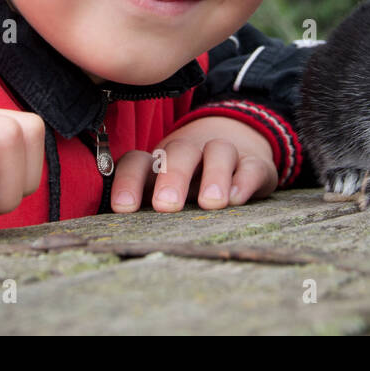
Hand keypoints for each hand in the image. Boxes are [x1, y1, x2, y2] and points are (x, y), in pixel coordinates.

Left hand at [109, 115, 277, 213]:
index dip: (128, 180)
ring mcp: (224, 154)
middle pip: (179, 152)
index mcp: (161, 160)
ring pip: (218, 151)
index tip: (123, 208)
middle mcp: (190, 152)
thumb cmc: (191, 177)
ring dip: (213, 175)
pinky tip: (237, 198)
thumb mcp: (165, 186)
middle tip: (167, 205)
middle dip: (172, 177)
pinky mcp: (254, 164)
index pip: (139, 162)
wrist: (239, 143)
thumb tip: (115, 227)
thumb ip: (143, 200)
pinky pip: (251, 166)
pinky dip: (244, 181)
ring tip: (211, 204)